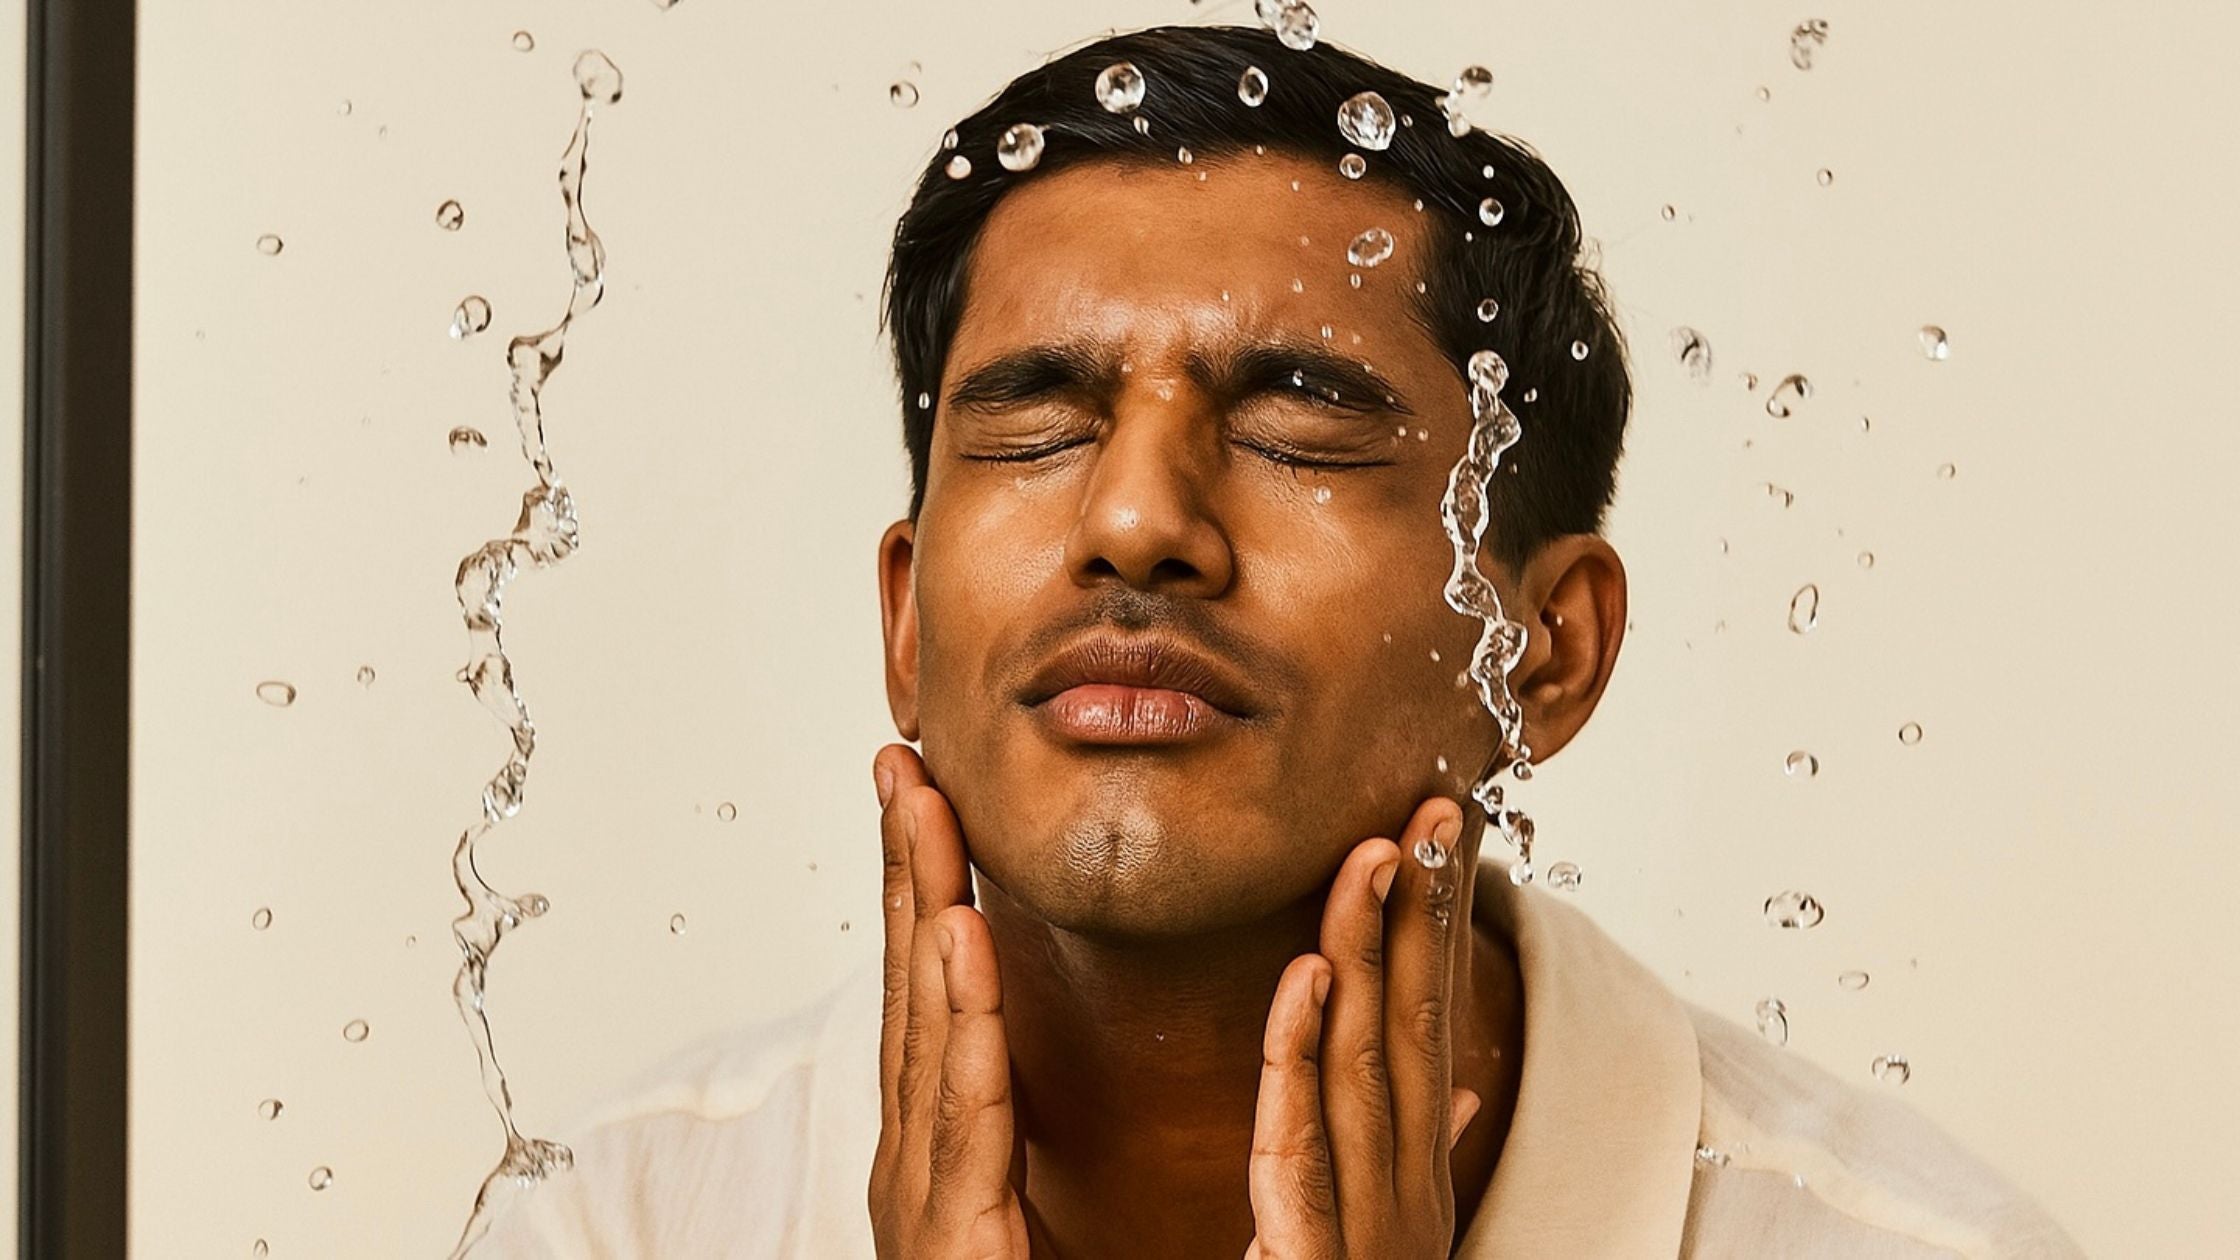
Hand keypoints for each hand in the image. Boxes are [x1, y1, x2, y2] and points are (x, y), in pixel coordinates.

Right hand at [866, 743, 1034, 1258]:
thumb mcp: (1043, 1217)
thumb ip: (1044, 1142)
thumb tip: (1081, 1064)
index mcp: (946, 1149)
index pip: (940, 995)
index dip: (930, 889)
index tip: (932, 795)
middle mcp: (919, 1162)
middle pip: (913, 991)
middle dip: (905, 870)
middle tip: (900, 760)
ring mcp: (920, 1201)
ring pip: (924, 1031)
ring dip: (919, 912)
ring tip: (923, 813)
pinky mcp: (948, 1239)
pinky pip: (961, 1114)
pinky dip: (958, 1022)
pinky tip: (959, 945)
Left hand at [1243, 798, 1480, 1258]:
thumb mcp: (1381, 1235)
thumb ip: (1411, 1157)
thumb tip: (1464, 1091)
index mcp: (1414, 1182)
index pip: (1426, 1032)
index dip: (1435, 932)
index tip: (1436, 837)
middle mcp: (1406, 1196)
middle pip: (1413, 1031)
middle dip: (1424, 917)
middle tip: (1428, 810)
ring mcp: (1370, 1230)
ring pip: (1369, 1068)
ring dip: (1372, 954)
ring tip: (1376, 857)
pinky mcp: (1312, 1259)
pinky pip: (1302, 1146)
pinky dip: (1302, 1057)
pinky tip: (1308, 980)